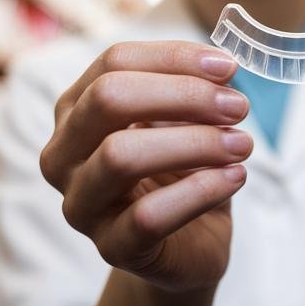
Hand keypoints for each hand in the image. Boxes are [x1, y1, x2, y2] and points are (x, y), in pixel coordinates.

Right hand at [40, 41, 251, 291]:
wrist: (188, 246)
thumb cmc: (181, 172)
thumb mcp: (184, 120)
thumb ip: (192, 89)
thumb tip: (221, 66)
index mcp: (75, 111)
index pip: (114, 62)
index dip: (173, 58)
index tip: (227, 66)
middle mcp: (63, 155)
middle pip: (108, 99)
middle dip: (183, 95)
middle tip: (237, 106)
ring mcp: (80, 205)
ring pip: (120, 156)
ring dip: (194, 143)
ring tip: (241, 144)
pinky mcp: (110, 247)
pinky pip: (149, 216)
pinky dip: (201, 190)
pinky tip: (235, 177)